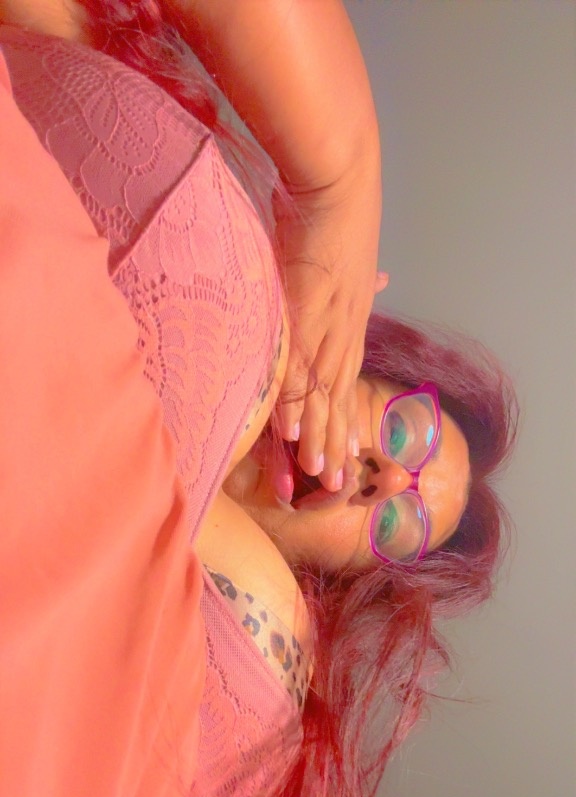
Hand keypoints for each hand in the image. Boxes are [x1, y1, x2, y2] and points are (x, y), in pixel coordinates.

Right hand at [274, 155, 385, 491]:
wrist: (335, 177)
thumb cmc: (333, 212)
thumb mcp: (346, 252)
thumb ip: (355, 277)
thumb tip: (379, 279)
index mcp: (350, 319)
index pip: (346, 379)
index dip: (344, 416)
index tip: (347, 448)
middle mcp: (343, 329)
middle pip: (338, 396)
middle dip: (336, 439)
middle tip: (336, 480)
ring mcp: (324, 324)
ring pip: (321, 392)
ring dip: (318, 434)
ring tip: (317, 472)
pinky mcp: (301, 313)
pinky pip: (294, 367)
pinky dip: (292, 400)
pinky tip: (290, 430)